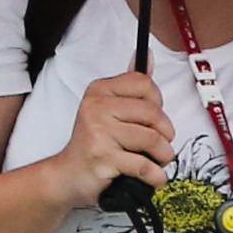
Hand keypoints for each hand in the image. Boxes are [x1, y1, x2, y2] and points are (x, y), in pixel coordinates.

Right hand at [49, 69, 174, 207]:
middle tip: (157, 146)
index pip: (145, 84)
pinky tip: (152, 178)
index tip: (150, 120)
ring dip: (163, 157)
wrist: (68, 177)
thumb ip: (130, 85)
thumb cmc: (94, 143)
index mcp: (99, 90)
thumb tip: (147, 55)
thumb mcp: (109, 108)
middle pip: (154, 113)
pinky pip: (146, 166)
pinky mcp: (103, 158)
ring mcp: (98, 132)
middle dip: (165, 135)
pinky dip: (156, 176)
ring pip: (154, 140)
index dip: (157, 105)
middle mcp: (96, 107)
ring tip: (155, 162)